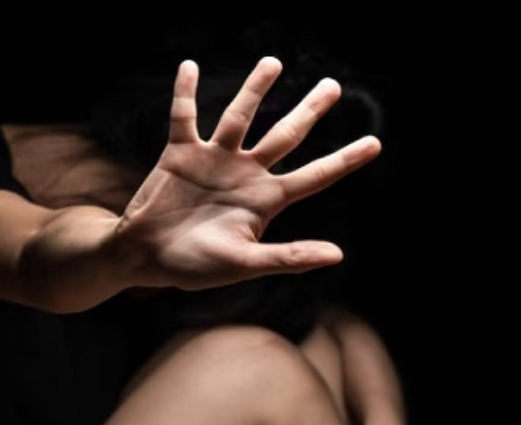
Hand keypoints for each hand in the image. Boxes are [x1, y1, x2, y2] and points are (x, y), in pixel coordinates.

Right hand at [114, 56, 380, 290]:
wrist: (145, 257)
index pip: (314, 176)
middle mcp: (245, 174)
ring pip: (240, 116)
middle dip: (309, 111)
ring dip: (255, 89)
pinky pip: (183, 116)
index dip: (344, 160)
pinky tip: (190, 66)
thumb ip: (288, 257)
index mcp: (265, 200)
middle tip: (332, 86)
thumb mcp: (244, 264)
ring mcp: (213, 160)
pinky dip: (185, 92)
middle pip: (285, 135)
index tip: (375, 143)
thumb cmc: (194, 267)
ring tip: (273, 62)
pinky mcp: (180, 153)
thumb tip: (338, 255)